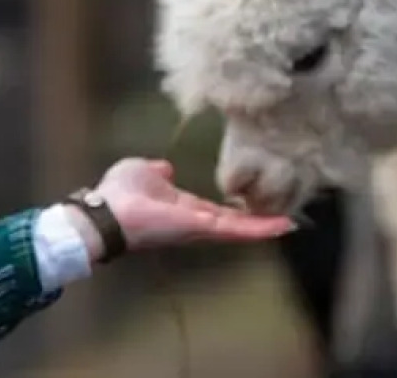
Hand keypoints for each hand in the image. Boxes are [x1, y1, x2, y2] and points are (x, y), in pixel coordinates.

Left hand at [70, 158, 295, 258]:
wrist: (107, 214)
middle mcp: (194, 221)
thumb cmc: (120, 192)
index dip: (234, 210)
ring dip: (263, 227)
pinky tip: (280, 226)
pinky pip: (233, 228)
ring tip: (289, 225)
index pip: (214, 210)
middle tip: (285, 221)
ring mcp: (199, 226)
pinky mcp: (201, 226)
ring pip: (237, 228)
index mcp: (181, 208)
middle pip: (231, 223)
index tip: (254, 205)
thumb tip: (166, 169)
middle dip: (256, 223)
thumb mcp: (142, 171)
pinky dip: (257, 228)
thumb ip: (157, 171)